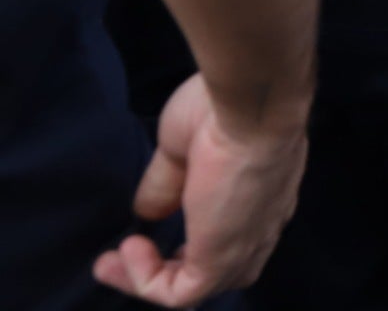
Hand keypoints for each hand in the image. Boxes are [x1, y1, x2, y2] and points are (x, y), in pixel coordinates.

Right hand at [92, 74, 308, 306]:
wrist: (251, 105)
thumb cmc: (223, 109)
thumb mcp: (183, 149)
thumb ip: (168, 185)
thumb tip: (148, 214)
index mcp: (262, 194)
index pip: (232, 234)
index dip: (188, 238)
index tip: (148, 225)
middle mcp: (263, 224)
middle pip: (218, 268)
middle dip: (166, 265)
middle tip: (125, 250)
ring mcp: (246, 244)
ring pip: (200, 286)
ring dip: (150, 276)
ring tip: (116, 257)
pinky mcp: (223, 258)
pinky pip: (182, 293)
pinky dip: (147, 281)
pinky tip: (128, 250)